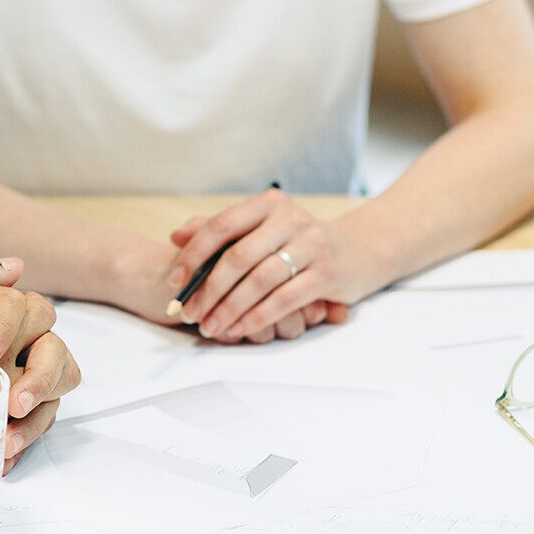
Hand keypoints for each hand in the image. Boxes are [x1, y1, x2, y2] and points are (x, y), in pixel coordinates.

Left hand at [0, 257, 81, 472]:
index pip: (18, 304)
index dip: (6, 326)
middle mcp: (11, 336)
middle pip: (52, 341)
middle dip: (40, 372)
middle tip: (14, 401)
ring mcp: (22, 372)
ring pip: (61, 377)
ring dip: (41, 407)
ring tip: (9, 437)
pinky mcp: (21, 407)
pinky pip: (44, 417)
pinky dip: (28, 435)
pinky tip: (3, 454)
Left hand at [165, 190, 372, 343]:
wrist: (358, 250)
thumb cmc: (296, 241)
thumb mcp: (261, 227)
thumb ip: (219, 229)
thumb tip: (176, 236)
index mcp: (266, 204)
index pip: (221, 226)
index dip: (194, 255)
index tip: (175, 282)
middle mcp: (288, 218)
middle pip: (238, 256)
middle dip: (208, 289)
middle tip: (189, 313)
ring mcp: (310, 244)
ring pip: (260, 280)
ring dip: (230, 308)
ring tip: (211, 326)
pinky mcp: (326, 273)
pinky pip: (285, 299)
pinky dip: (258, 316)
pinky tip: (240, 329)